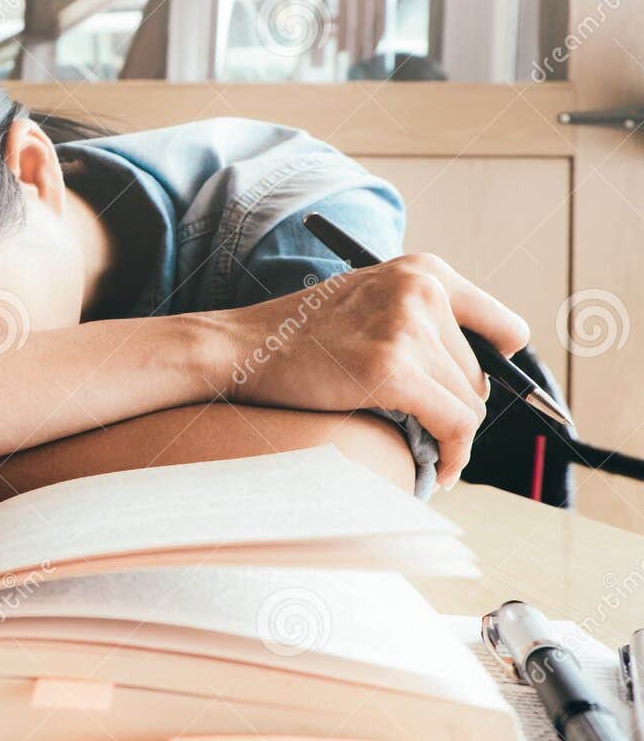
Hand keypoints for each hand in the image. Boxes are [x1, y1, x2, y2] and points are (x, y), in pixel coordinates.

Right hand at [223, 254, 529, 486]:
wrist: (239, 348)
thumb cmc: (295, 335)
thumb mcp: (366, 300)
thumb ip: (416, 319)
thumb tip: (471, 378)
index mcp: (423, 271)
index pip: (501, 327)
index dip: (498, 367)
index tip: (479, 394)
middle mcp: (422, 292)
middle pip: (478, 375)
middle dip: (455, 408)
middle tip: (427, 432)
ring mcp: (406, 329)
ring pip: (467, 403)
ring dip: (449, 436)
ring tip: (426, 452)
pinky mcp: (391, 370)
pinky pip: (453, 425)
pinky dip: (454, 455)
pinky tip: (440, 469)